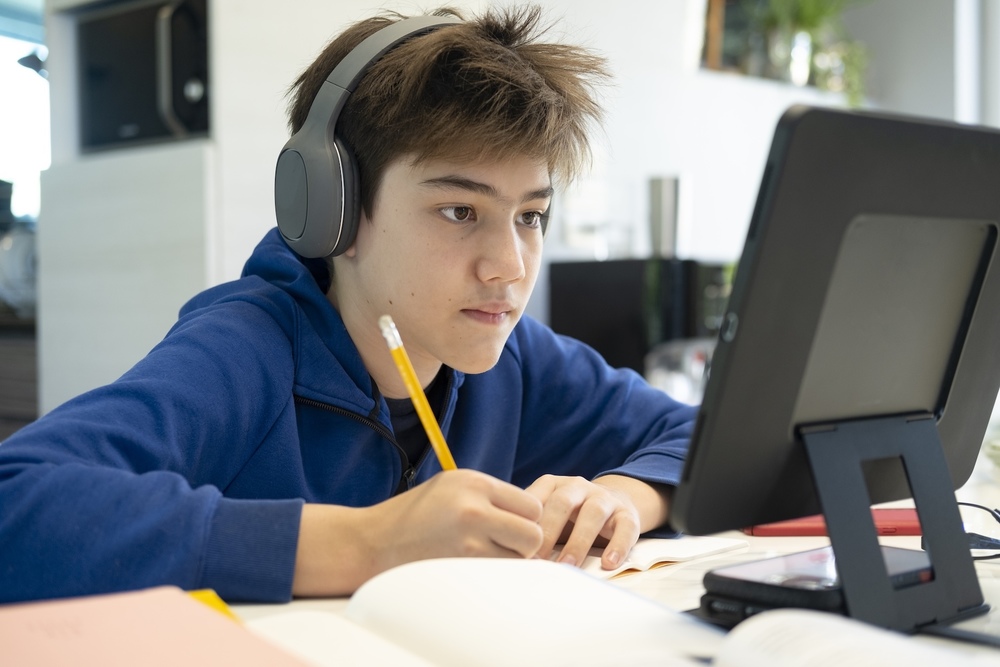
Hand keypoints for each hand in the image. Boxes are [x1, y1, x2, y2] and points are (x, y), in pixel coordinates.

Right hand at [293, 469, 543, 596]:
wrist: (372, 542)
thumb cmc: (415, 515)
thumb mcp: (451, 486)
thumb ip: (490, 495)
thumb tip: (531, 514)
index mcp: (475, 483)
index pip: (531, 505)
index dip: (526, 519)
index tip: (510, 527)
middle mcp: (474, 508)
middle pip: (533, 533)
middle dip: (524, 544)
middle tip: (503, 546)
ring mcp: (467, 540)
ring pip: (519, 558)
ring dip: (508, 561)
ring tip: (484, 556)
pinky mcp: (459, 566)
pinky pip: (497, 574)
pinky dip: (492, 574)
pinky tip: (473, 567)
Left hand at [525, 474, 671, 570]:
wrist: (613, 501)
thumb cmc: (568, 515)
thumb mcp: (547, 512)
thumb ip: (528, 525)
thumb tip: (500, 551)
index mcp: (553, 484)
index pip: (536, 498)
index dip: (524, 522)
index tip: (513, 547)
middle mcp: (578, 486)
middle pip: (562, 503)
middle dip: (548, 532)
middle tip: (537, 559)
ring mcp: (604, 498)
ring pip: (593, 513)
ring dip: (579, 541)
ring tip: (569, 566)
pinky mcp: (627, 514)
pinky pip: (625, 527)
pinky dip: (618, 545)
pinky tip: (608, 564)